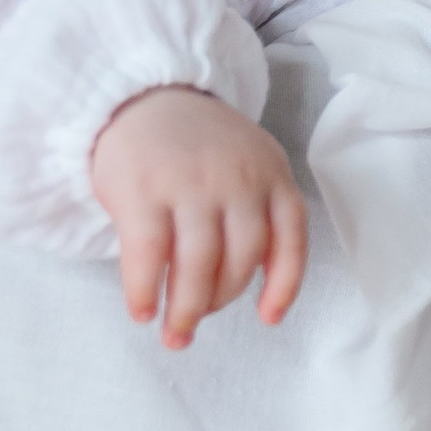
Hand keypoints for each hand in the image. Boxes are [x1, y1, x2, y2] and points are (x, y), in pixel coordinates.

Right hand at [89, 85, 308, 351]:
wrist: (140, 98)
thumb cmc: (196, 146)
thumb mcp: (247, 162)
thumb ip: (259, 211)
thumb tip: (256, 290)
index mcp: (270, 172)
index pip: (290, 236)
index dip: (284, 285)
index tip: (269, 318)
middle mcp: (236, 178)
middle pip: (239, 260)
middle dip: (217, 304)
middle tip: (193, 328)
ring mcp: (190, 183)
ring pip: (197, 265)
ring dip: (185, 309)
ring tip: (173, 333)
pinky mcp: (143, 191)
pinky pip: (148, 256)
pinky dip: (144, 290)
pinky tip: (141, 310)